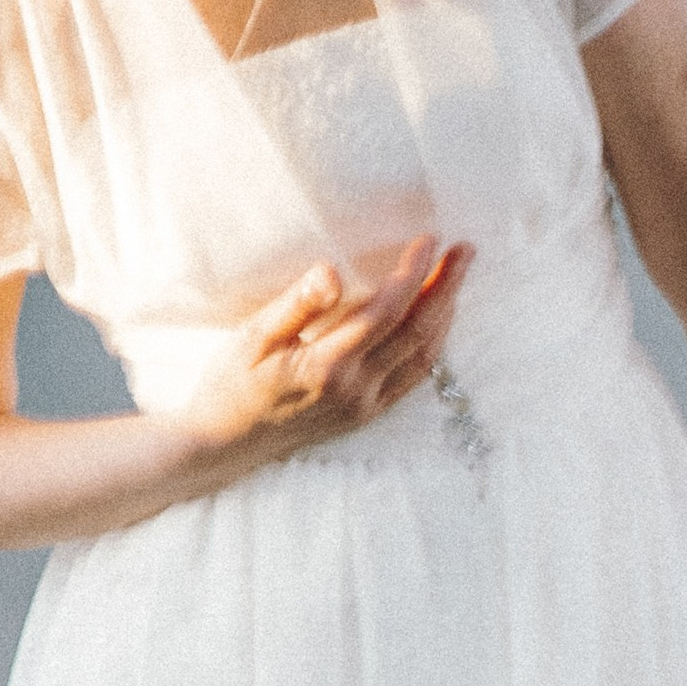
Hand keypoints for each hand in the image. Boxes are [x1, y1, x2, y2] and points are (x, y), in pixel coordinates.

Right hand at [178, 239, 474, 467]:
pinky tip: (436, 320)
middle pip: (417, 332)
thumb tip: (330, 272)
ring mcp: (362, 407)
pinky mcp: (363, 416)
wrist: (222, 447)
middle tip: (465, 250)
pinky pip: (411, 379)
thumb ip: (295, 304)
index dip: (413, 272)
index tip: (429, 238)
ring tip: (457, 277)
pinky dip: (431, 345)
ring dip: (445, 314)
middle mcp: (352, 390)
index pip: (386, 311)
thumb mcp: (251, 338)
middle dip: (446, 287)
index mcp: (325, 366)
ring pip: (422, 357)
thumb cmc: (230, 387)